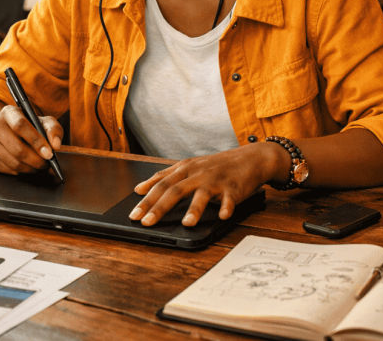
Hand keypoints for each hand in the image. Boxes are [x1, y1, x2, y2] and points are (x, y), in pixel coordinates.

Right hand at [0, 105, 62, 174]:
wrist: (7, 130)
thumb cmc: (29, 125)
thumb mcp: (43, 121)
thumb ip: (53, 130)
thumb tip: (56, 145)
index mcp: (9, 112)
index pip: (21, 126)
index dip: (36, 141)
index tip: (49, 153)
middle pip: (17, 149)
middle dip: (36, 160)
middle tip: (47, 164)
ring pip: (13, 162)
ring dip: (30, 168)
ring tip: (39, 166)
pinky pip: (8, 170)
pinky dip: (22, 172)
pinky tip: (28, 166)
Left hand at [128, 143, 286, 226]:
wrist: (248, 158)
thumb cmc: (215, 166)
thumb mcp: (187, 167)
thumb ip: (164, 177)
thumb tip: (139, 188)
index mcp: (184, 169)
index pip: (161, 185)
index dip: (146, 199)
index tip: (133, 214)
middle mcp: (197, 174)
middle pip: (175, 190)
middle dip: (159, 207)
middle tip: (146, 222)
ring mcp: (216, 180)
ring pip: (202, 194)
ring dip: (195, 209)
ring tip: (186, 223)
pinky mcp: (234, 188)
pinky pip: (230, 198)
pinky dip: (227, 207)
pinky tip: (223, 215)